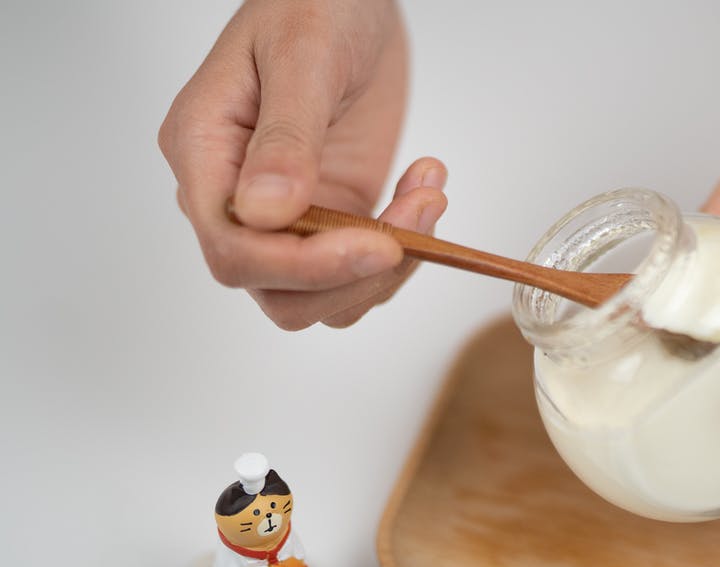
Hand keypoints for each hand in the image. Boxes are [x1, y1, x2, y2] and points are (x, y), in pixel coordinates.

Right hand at [159, 0, 445, 329]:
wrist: (348, 0)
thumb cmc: (311, 6)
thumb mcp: (302, 59)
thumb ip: (285, 138)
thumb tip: (266, 212)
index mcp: (204, 155)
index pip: (234, 250)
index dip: (304, 266)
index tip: (375, 245)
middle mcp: (236, 198)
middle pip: (279, 292)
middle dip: (355, 275)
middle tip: (416, 217)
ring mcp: (287, 215)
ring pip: (325, 297)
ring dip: (389, 266)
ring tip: (427, 193)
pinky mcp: (333, 217)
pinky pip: (361, 271)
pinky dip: (405, 248)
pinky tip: (424, 187)